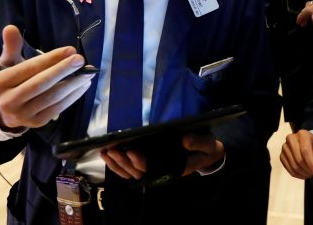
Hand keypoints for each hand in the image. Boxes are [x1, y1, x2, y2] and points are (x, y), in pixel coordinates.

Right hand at [0, 25, 94, 130]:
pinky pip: (58, 108)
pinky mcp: (37, 123)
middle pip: (40, 84)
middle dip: (62, 70)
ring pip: (52, 97)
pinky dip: (73, 96)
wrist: (8, 111)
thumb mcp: (9, 63)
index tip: (70, 50)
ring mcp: (23, 115)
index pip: (29, 69)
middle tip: (80, 59)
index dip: (50, 59)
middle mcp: (8, 101)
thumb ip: (12, 46)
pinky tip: (83, 85)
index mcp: (0, 83)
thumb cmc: (14, 81)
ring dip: (73, 84)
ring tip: (87, 72)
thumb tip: (10, 27)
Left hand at [101, 132, 223, 179]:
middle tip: (112, 150)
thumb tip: (185, 139)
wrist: (206, 152)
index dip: (140, 162)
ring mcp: (154, 168)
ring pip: (131, 173)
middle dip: (123, 162)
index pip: (153, 169)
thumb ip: (197, 142)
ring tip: (106, 152)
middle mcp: (160, 171)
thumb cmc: (206, 148)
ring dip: (117, 164)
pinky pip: (131, 169)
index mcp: (173, 168)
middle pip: (137, 172)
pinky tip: (109, 156)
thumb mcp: (207, 144)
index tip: (132, 151)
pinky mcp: (149, 163)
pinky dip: (119, 164)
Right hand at [280, 129, 312, 178]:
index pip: (305, 151)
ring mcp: (284, 148)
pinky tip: (304, 174)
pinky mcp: (281, 156)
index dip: (312, 164)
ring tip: (310, 174)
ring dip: (303, 173)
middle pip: (299, 159)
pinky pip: (289, 169)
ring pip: (294, 166)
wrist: (307, 143)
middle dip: (308, 170)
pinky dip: (297, 175)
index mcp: (302, 134)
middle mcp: (291, 139)